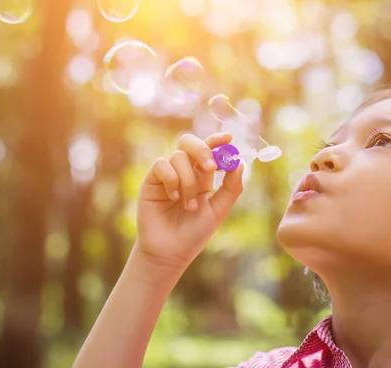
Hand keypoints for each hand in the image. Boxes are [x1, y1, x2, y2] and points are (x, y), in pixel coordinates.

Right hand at [136, 132, 243, 269]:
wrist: (171, 252)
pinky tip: (173, 198)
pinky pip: (162, 165)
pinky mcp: (151, 181)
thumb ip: (231, 187)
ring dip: (188, 181)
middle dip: (203, 149)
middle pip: (189, 143)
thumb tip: (239, 163)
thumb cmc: (194, 233)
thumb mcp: (219, 210)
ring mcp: (166, 175)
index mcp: (202, 176)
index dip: (217, 140)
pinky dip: (172, 180)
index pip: (209, 150)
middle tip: (211, 168)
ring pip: (178, 156)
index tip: (228, 139)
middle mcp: (184, 172)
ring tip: (189, 206)